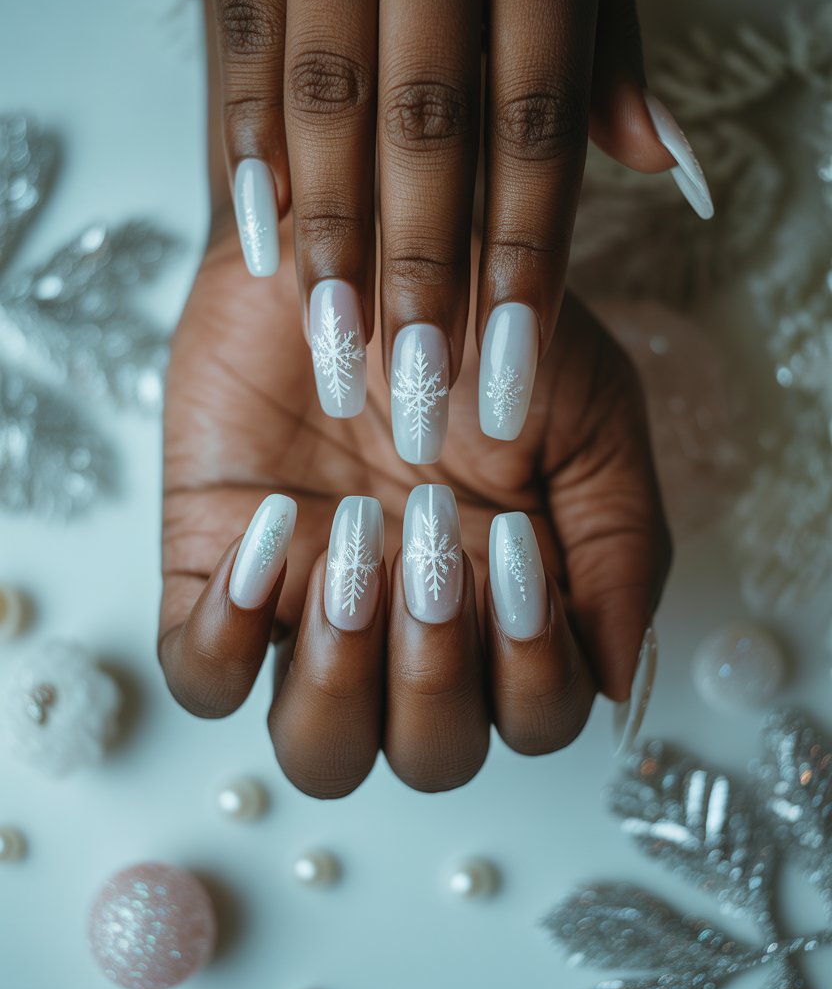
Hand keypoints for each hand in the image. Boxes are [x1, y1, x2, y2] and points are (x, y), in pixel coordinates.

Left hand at [158, 215, 670, 796]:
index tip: (510, 544)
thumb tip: (617, 677)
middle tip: (428, 551)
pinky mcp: (214, 574)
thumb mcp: (591, 418)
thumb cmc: (488, 326)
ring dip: (342, 683)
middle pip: (433, 757)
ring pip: (320, 751)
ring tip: (352, 559)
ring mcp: (310, 613)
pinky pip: (204, 674)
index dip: (532, 669)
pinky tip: (272, 539)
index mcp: (509, 609)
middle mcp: (412, 632)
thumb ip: (622, 544)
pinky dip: (229, 638)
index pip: (536, 718)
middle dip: (436, 677)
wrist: (362, 231)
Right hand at [191, 0, 711, 460]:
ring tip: (339, 343)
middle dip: (425, 270)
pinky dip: (249, 146)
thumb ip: (606, 24)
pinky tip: (265, 239)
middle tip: (420, 388)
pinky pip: (240, 38)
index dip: (526, 251)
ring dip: (335, 235)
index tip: (513, 358)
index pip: (536, 117)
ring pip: (325, 100)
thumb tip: (653, 161)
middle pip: (429, 126)